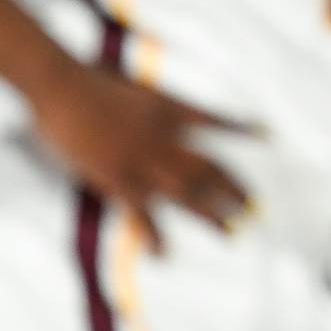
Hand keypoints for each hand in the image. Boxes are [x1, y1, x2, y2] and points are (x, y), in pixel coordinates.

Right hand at [28, 63, 258, 252]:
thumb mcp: (127, 78)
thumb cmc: (86, 75)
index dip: (242, 129)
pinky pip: (143, 215)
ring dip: (213, 214)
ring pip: (188, 194)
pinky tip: (165, 254)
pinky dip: (155, 237)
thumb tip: (148, 97)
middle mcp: (165, 137)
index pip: (216, 120)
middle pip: (210, 167)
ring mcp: (144, 161)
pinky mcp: (118, 180)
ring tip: (232, 232)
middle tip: (256, 208)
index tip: (267, 135)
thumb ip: (145, 96)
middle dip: (235, 189)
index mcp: (169, 108)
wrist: (63, 86)